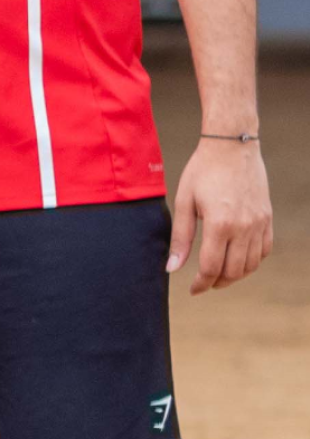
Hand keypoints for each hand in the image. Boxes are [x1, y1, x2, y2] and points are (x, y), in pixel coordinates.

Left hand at [172, 136, 272, 291]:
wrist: (232, 148)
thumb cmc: (202, 171)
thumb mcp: (184, 202)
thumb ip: (180, 238)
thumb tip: (172, 268)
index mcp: (220, 224)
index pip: (212, 267)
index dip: (201, 284)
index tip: (193, 290)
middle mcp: (244, 227)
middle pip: (233, 270)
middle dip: (217, 282)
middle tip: (204, 284)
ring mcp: (259, 223)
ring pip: (252, 264)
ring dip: (235, 275)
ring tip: (219, 275)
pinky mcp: (267, 218)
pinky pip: (264, 249)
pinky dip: (253, 261)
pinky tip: (238, 260)